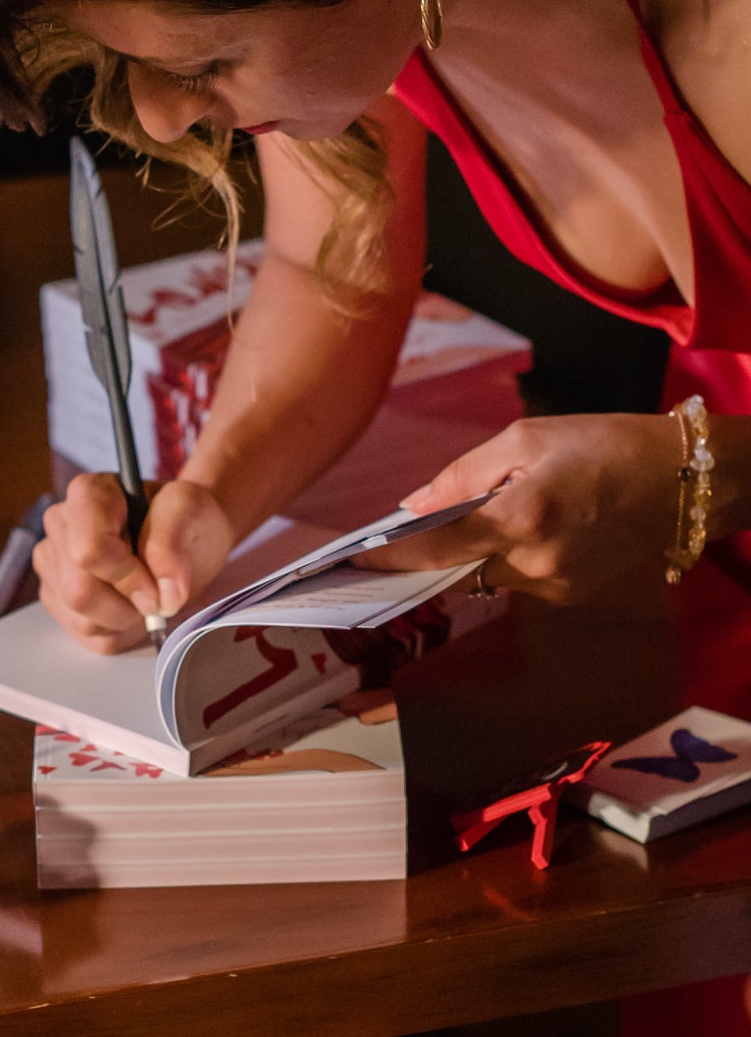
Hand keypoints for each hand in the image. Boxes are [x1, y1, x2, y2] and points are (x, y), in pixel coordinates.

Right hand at [34, 474, 237, 652]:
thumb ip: (172, 544)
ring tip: (145, 595)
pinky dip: (118, 632)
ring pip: (80, 619)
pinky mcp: (56, 597)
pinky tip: (131, 606)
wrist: (187, 539)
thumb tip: (165, 595)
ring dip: (124, 620)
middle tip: (157, 595)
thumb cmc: (185, 519)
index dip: (126, 577)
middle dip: (127, 606)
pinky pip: (84, 635)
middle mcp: (60, 525)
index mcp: (88, 494)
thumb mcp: (191, 511)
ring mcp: (53, 563)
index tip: (158, 587)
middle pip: (79, 590)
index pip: (89, 549)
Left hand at [354, 414, 681, 601]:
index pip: (436, 548)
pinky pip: (516, 580)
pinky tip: (513, 529)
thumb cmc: (602, 443)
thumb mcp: (524, 439)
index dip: (390, 558)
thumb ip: (462, 477)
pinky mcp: (572, 596)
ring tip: (462, 520)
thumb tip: (413, 507)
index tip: (351, 564)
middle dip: (428, 552)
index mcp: (521, 519)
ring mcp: (557, 587)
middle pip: (456, 569)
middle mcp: (537, 565)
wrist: (684, 481)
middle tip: (390, 541)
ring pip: (485, 577)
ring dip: (468, 553)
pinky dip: (503, 558)